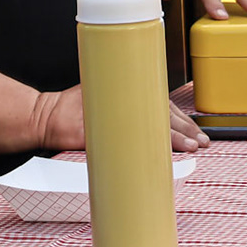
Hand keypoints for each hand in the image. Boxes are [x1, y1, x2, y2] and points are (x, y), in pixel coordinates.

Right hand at [30, 87, 209, 152]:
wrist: (46, 117)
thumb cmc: (72, 110)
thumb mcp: (101, 97)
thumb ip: (125, 102)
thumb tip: (156, 117)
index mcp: (123, 91)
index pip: (160, 103)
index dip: (181, 118)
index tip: (195, 131)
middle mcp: (121, 98)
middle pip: (162, 112)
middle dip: (185, 128)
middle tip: (201, 140)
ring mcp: (113, 114)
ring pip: (153, 123)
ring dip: (175, 136)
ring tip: (191, 146)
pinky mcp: (105, 131)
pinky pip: (134, 140)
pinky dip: (151, 146)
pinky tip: (164, 155)